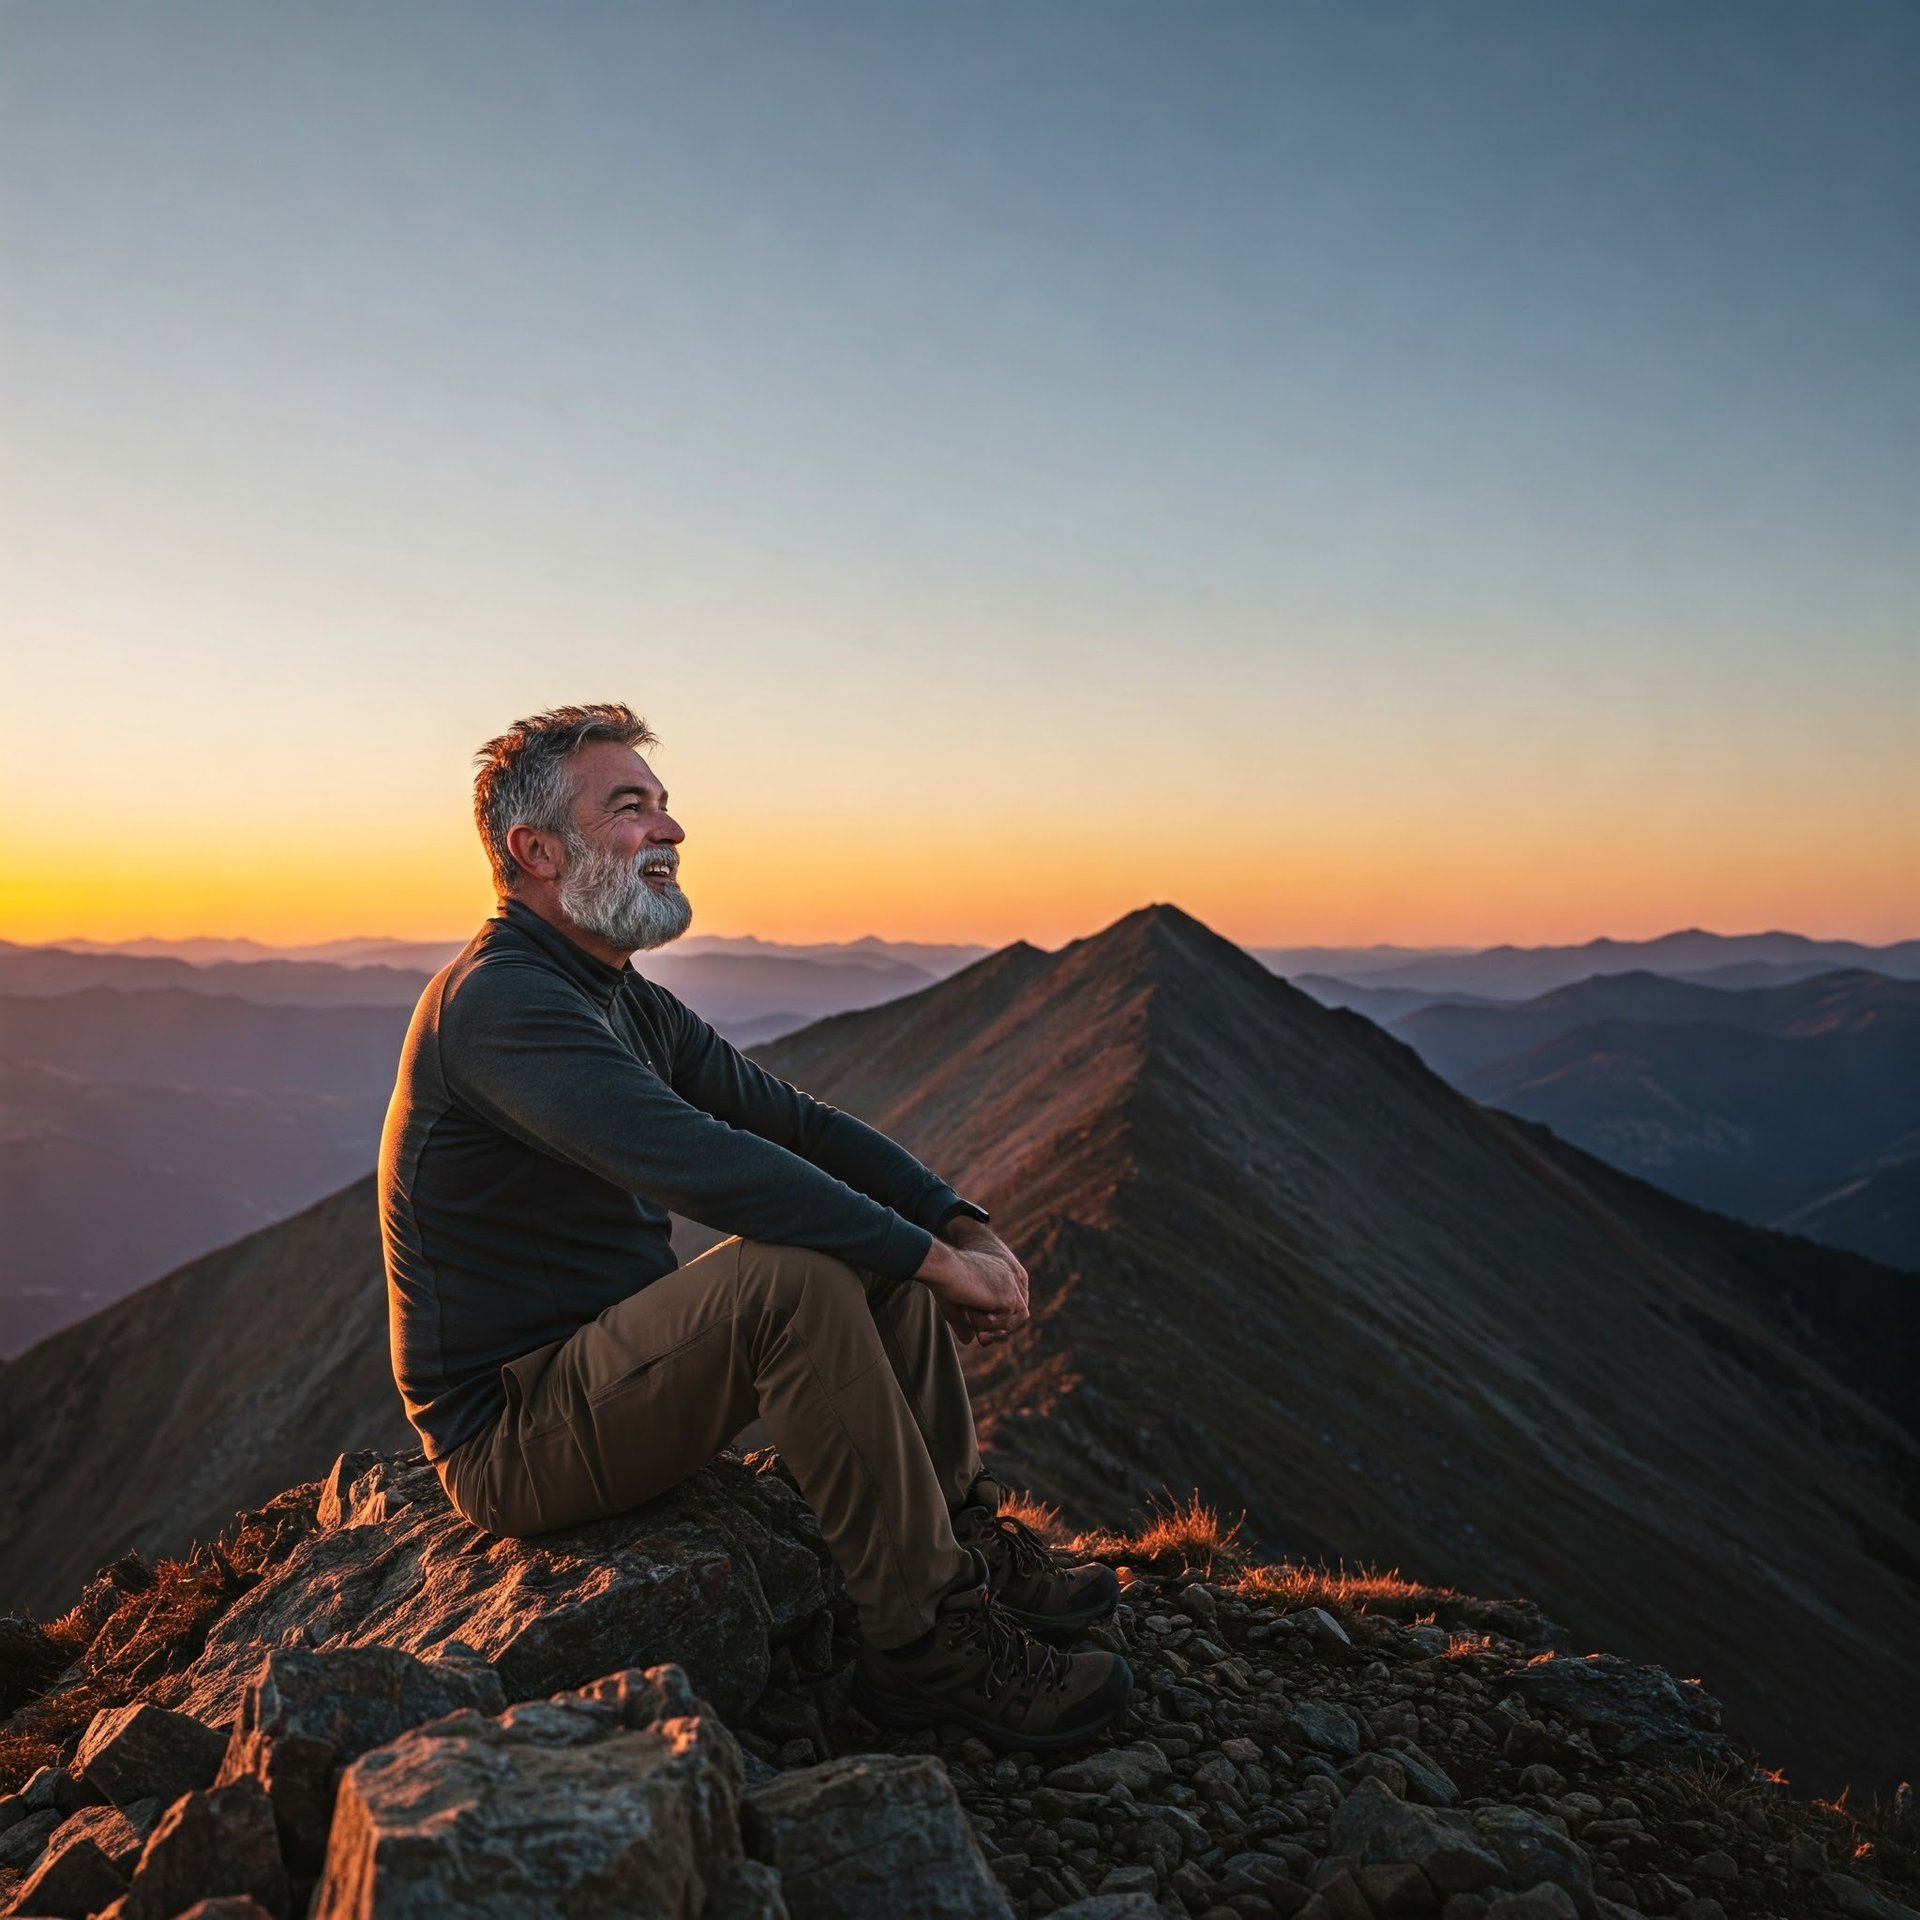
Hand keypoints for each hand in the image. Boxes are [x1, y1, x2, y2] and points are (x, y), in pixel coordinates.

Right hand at [913, 1232, 1028, 1346]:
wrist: (943, 1270)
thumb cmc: (946, 1284)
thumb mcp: (957, 1307)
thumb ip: (966, 1323)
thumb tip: (968, 1340)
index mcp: (1002, 1275)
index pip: (1011, 1306)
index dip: (999, 1324)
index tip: (981, 1336)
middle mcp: (1011, 1278)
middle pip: (1018, 1315)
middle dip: (998, 1332)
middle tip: (981, 1339)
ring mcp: (1011, 1287)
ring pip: (1008, 1322)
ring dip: (987, 1326)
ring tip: (969, 1311)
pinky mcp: (1008, 1297)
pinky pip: (1000, 1323)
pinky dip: (982, 1323)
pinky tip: (970, 1306)